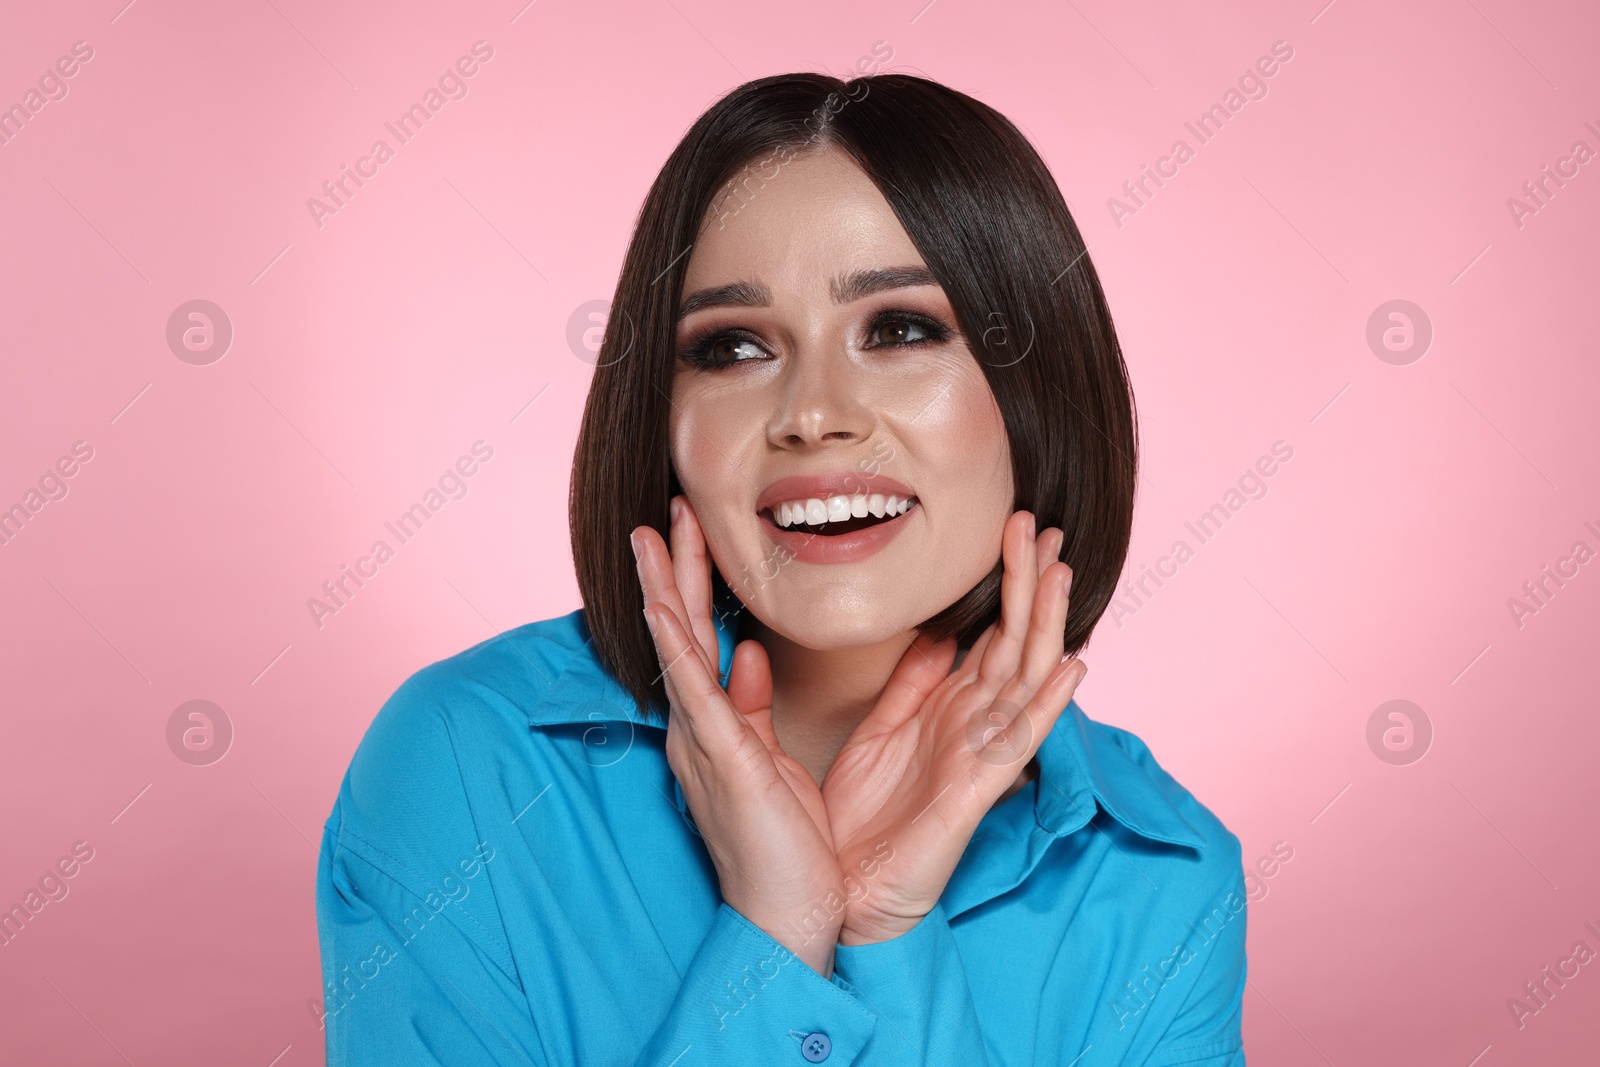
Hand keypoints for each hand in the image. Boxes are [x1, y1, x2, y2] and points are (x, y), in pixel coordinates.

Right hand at [632, 496, 846, 976]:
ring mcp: (703, 742)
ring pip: (679, 650)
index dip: (693, 584)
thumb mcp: (769, 761)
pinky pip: (695, 695)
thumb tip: (752, 658)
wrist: (785, 915)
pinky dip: (676, 648)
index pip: (699, 639)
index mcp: (712, 725)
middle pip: (681, 632)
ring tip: (652, 535)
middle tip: (664, 509)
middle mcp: (695, 728)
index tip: (691, 532)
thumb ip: (753, 708)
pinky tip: (662, 609)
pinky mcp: (724, 761)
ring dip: (665, 589)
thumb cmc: (783, 845)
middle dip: (673, 568)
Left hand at [820, 511, 1086, 944]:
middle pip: (1012, 641)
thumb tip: (937, 633)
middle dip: (1027, 584)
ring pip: (1023, 675)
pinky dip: (1048, 702)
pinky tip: (1071, 666)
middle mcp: (973, 725)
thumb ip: (911, 683)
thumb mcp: (880, 730)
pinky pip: (1018, 737)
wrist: (844, 890)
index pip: (989, 632)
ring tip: (1060, 571)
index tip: (1012, 527)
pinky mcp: (977, 789)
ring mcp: (981, 754)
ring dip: (1045, 623)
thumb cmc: (861, 818)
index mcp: (948, 708)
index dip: (1004, 581)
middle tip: (1039, 525)